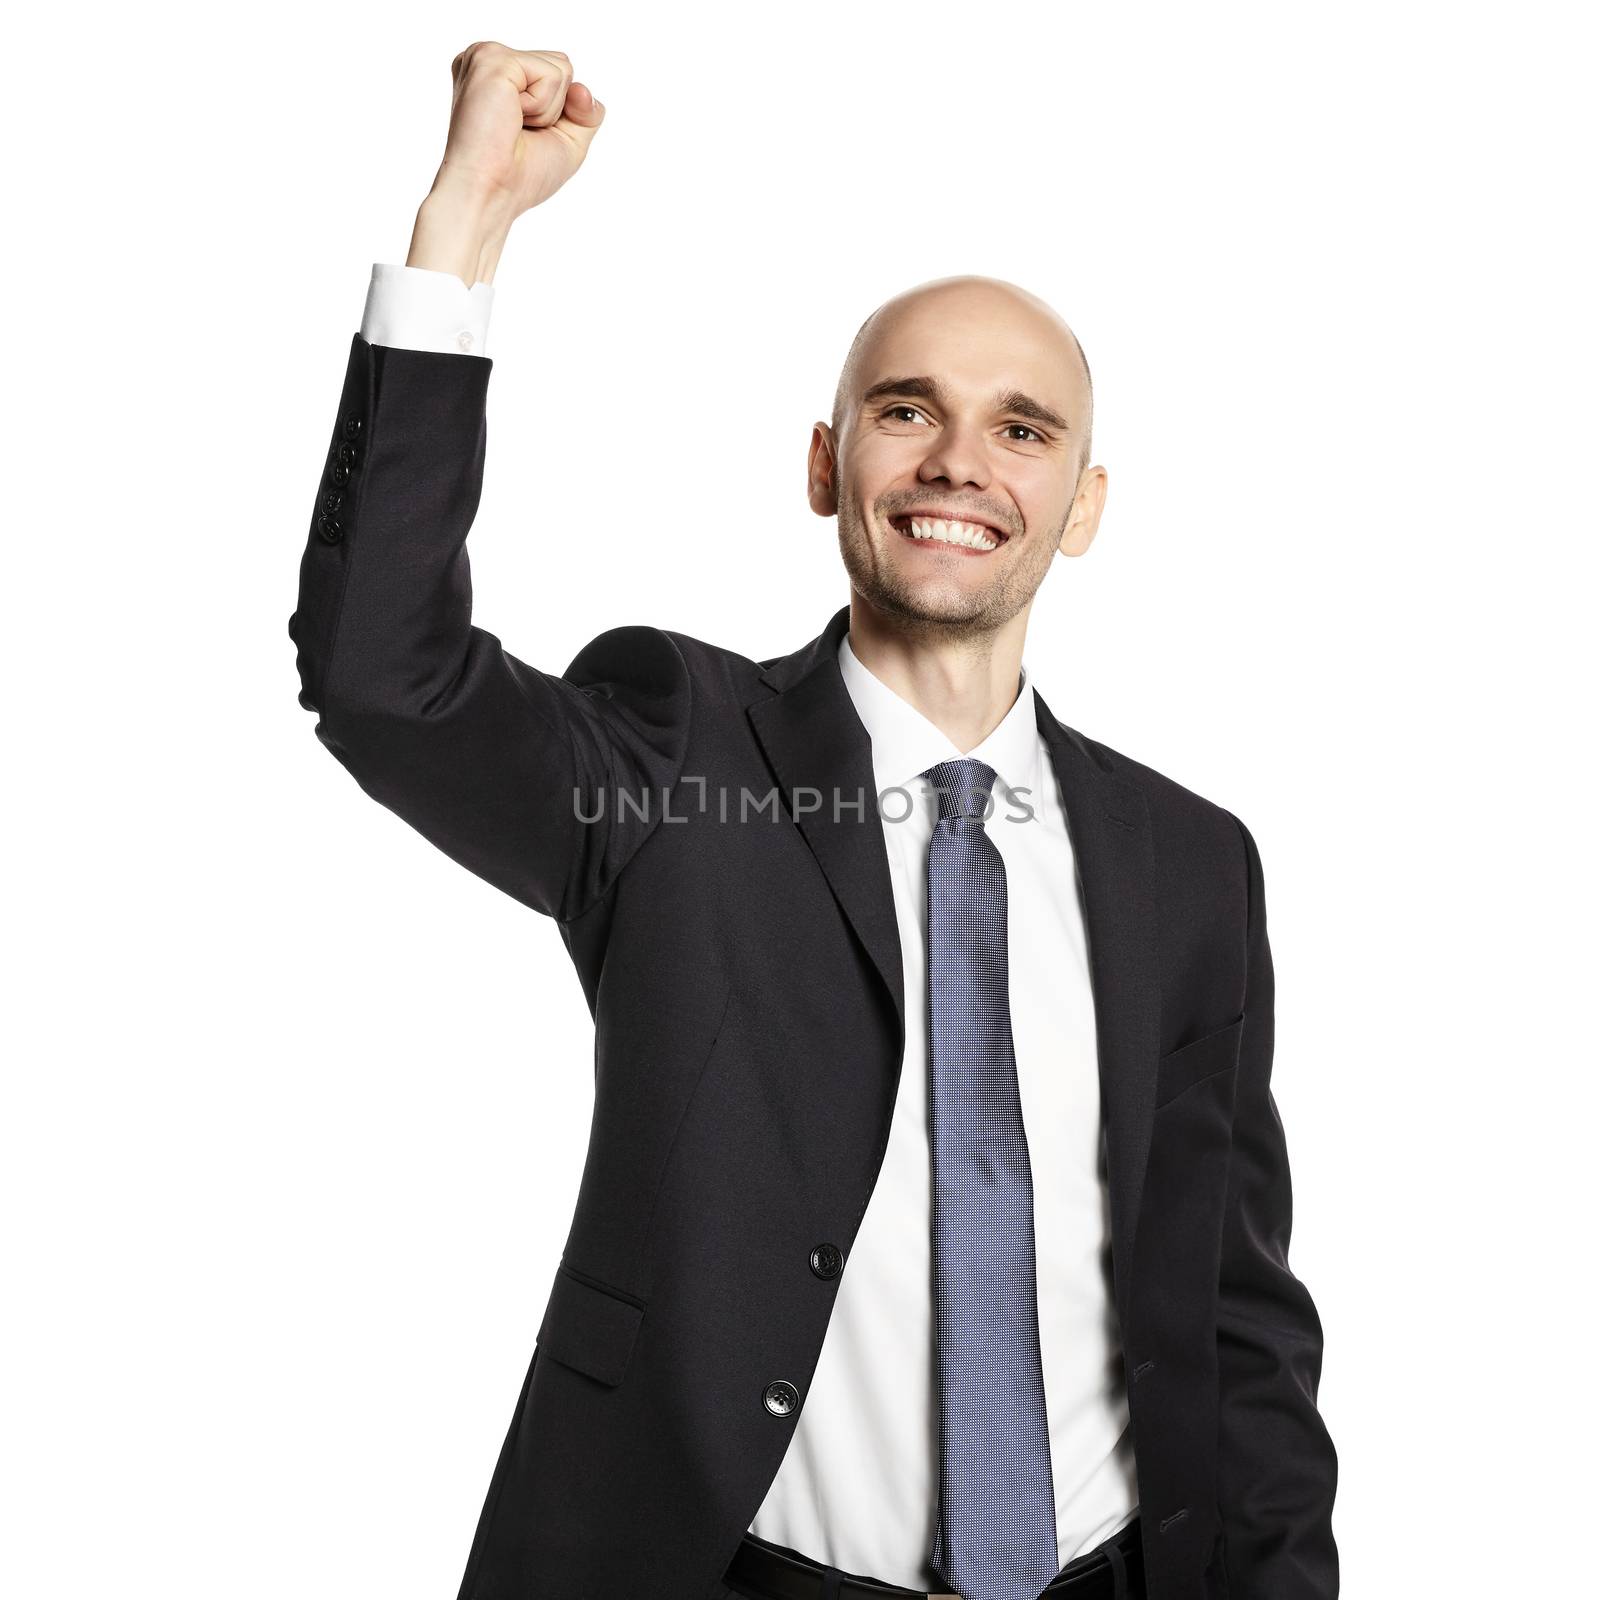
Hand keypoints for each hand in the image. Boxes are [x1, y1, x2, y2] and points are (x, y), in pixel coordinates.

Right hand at [407, 42, 605, 283]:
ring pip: (562, 67)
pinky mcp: (493, 58)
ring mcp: (488, 54)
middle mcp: (490, 58)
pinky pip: (552, 74)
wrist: (490, 194)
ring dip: (549, 110)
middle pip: (563, 64)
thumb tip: (583, 87)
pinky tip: (511, 118)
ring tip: (512, 125)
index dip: (561, 111)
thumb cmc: (520, 177)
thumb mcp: (568, 143)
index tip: (526, 135)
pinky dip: (542, 106)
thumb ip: (588, 112)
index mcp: (501, 75)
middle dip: (557, 108)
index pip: (557, 73)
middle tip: (519, 131)